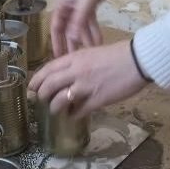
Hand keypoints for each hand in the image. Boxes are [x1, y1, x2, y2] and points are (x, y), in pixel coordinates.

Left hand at [29, 41, 148, 118]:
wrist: (137, 60)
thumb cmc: (118, 54)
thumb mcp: (93, 53)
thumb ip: (78, 63)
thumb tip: (68, 74)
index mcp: (75, 58)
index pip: (48, 69)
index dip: (37, 80)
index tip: (31, 87)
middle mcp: (77, 71)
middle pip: (49, 85)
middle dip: (41, 94)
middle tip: (39, 100)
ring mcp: (87, 86)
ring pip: (60, 99)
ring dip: (55, 107)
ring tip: (55, 110)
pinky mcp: (98, 99)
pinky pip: (80, 110)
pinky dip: (74, 115)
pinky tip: (74, 116)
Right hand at [51, 0, 127, 54]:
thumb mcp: (86, 2)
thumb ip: (79, 21)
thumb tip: (73, 39)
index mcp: (62, 5)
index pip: (55, 27)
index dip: (56, 42)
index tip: (58, 56)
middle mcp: (68, 7)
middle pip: (67, 29)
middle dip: (70, 43)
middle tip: (72, 60)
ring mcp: (79, 8)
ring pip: (79, 28)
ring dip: (84, 39)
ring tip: (89, 53)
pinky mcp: (90, 7)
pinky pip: (89, 23)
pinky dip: (93, 32)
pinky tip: (98, 42)